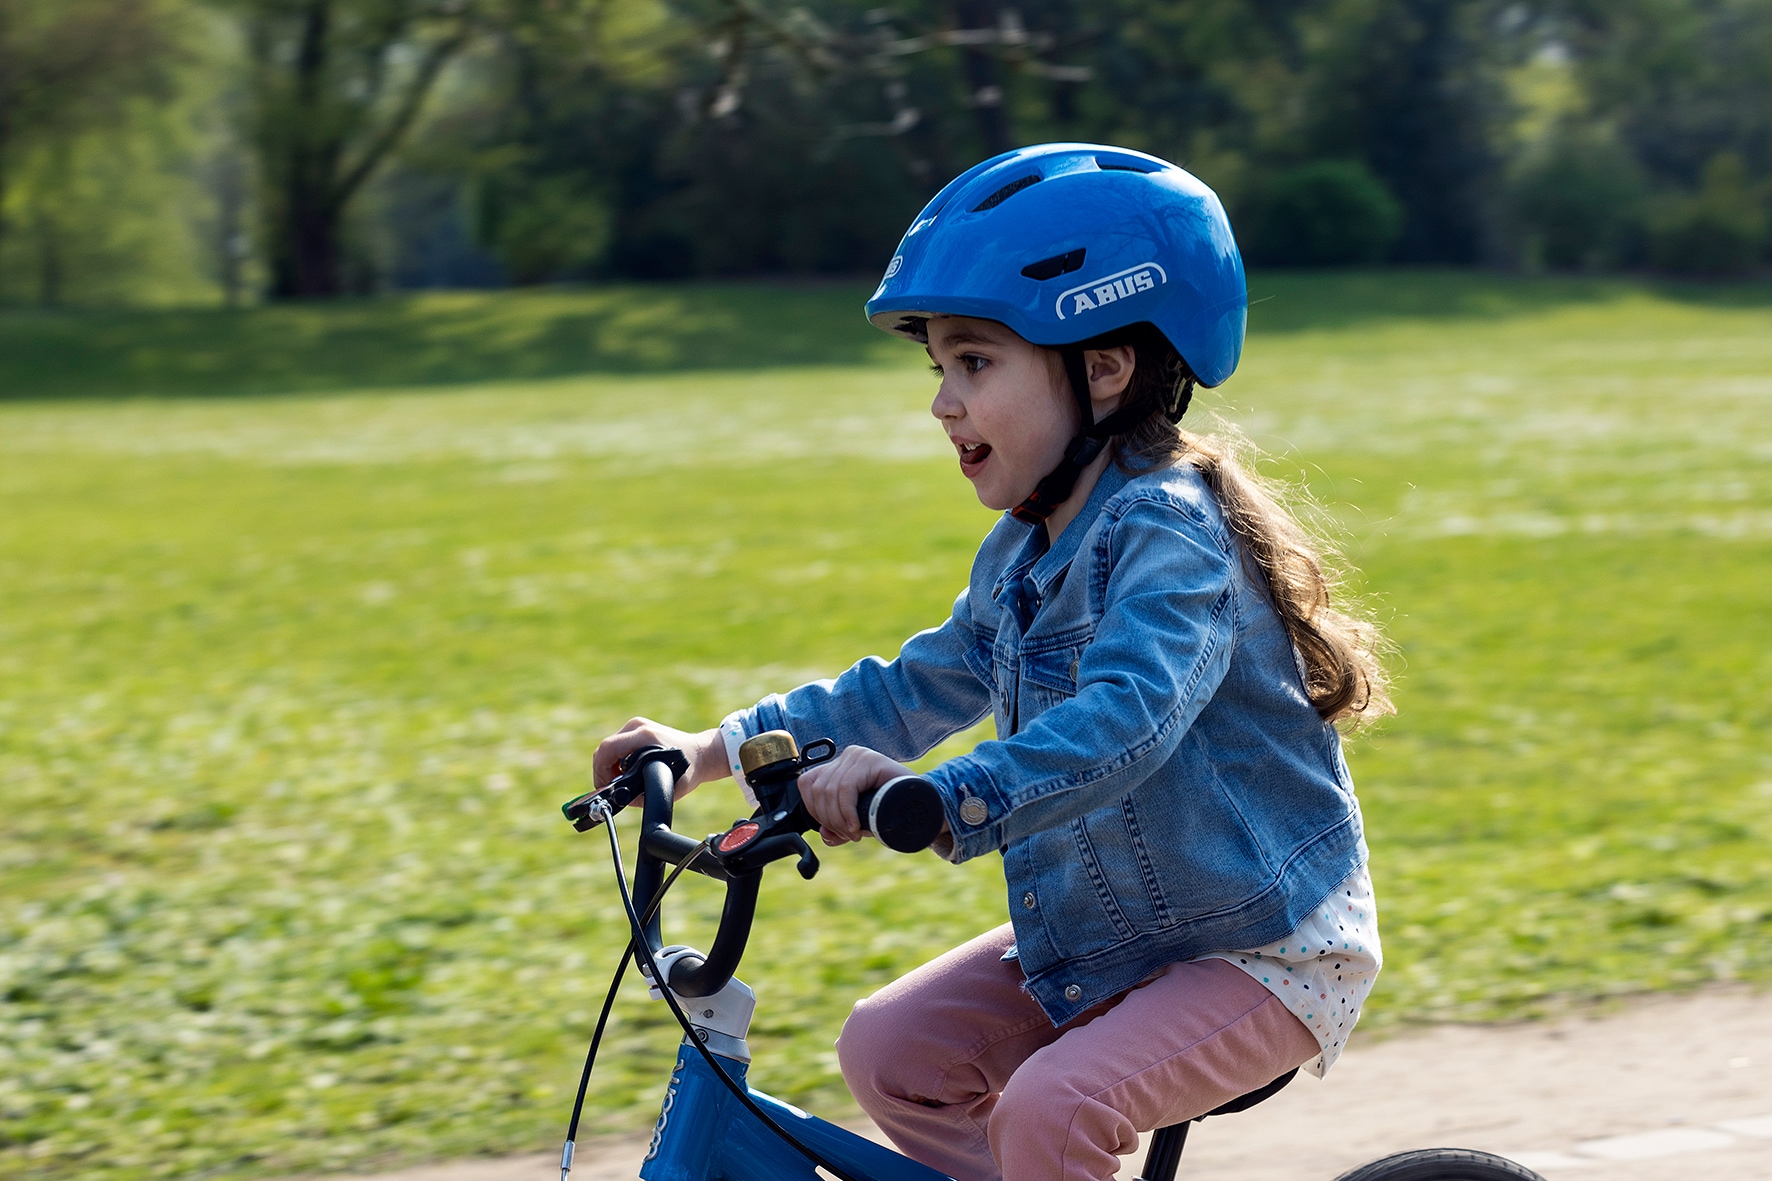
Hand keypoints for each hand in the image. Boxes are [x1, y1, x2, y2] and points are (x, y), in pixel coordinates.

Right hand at [593, 718, 724, 796]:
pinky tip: (625, 772)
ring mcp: (637, 725)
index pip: (608, 749)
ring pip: (609, 747)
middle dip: (603, 770)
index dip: (600, 770)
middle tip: (611, 787)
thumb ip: (646, 797)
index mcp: (645, 736)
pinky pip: (617, 745)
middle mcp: (638, 727)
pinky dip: (616, 760)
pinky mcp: (638, 728)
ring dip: (609, 766)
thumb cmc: (689, 768)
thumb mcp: (671, 788)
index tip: (606, 785)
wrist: (701, 753)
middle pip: (605, 748)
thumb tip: (625, 800)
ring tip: (619, 781)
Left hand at [798, 746, 914, 845]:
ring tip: (855, 832)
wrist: (921, 806)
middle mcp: (846, 756)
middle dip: (829, 820)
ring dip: (839, 820)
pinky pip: (846, 788)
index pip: (808, 785)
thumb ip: (837, 827)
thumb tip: (823, 834)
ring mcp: (858, 755)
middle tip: (849, 835)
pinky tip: (856, 826)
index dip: (815, 812)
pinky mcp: (870, 760)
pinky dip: (847, 812)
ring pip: (830, 791)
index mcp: (838, 766)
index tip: (834, 830)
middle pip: (818, 791)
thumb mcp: (857, 820)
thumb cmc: (890, 810)